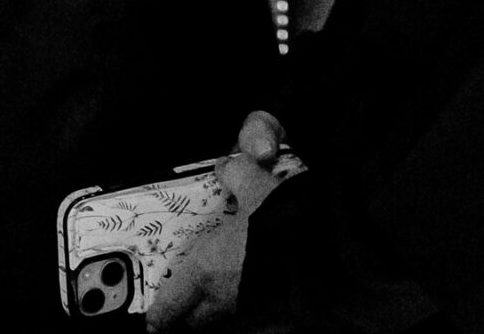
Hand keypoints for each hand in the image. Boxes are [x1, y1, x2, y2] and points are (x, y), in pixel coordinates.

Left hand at [147, 113, 288, 330]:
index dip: (162, 313)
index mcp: (209, 269)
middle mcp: (226, 297)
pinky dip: (250, 306)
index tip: (154, 321)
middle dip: (192, 310)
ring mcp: (253, 310)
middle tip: (189, 302)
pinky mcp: (278, 314)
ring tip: (225, 294)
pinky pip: (254, 316)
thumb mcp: (256, 185)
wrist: (329, 253)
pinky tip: (260, 291)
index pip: (173, 303)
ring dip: (221, 309)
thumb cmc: (283, 222)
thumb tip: (226, 165)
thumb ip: (236, 175)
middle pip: (199, 317)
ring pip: (227, 317)